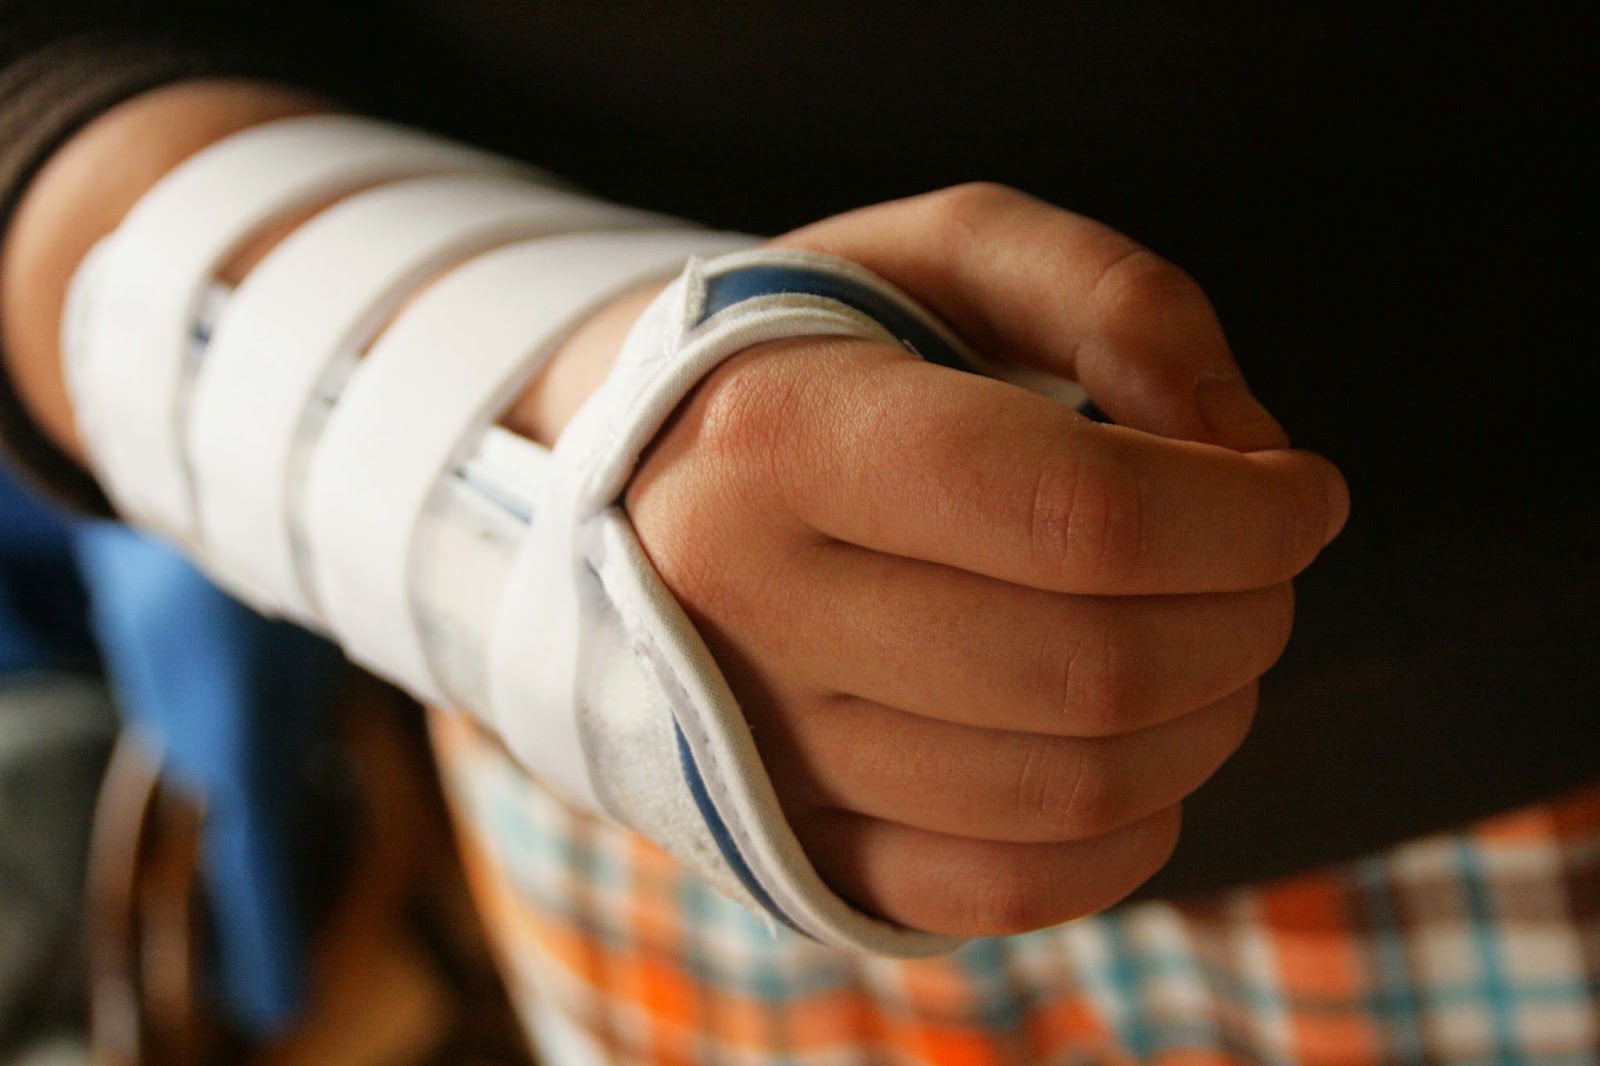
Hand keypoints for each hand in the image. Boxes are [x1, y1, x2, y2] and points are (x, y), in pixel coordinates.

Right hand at [621, 185, 1348, 935]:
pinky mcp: (790, 841)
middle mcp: (743, 607)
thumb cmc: (818, 353)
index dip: (1245, 517)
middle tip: (1261, 563)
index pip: (1078, 515)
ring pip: (1064, 791)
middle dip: (1247, 617)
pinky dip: (1127, 835)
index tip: (1303, 491)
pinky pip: (1001, 891)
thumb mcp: (943, 249)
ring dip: (1206, 721)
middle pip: (1091, 668)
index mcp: (777, 435)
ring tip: (1207, 641)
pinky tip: (1142, 751)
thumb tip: (1239, 448)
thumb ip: (1111, 294)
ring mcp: (758, 746)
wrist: (637, 480)